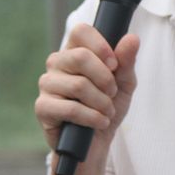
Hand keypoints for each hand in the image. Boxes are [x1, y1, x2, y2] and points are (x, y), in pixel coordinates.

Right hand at [35, 23, 139, 153]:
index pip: (81, 31)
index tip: (114, 64)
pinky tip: (98, 122)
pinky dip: (92, 117)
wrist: (96, 143)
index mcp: (74, 51)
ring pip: (79, 85)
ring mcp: (47, 84)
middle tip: (112, 93)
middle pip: (80, 57)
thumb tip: (132, 38)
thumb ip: (126, 61)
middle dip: (105, 79)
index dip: (100, 45)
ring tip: (106, 112)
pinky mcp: (43, 107)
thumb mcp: (123, 84)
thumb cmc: (107, 108)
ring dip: (102, 103)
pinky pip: (71, 108)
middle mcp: (57, 63)